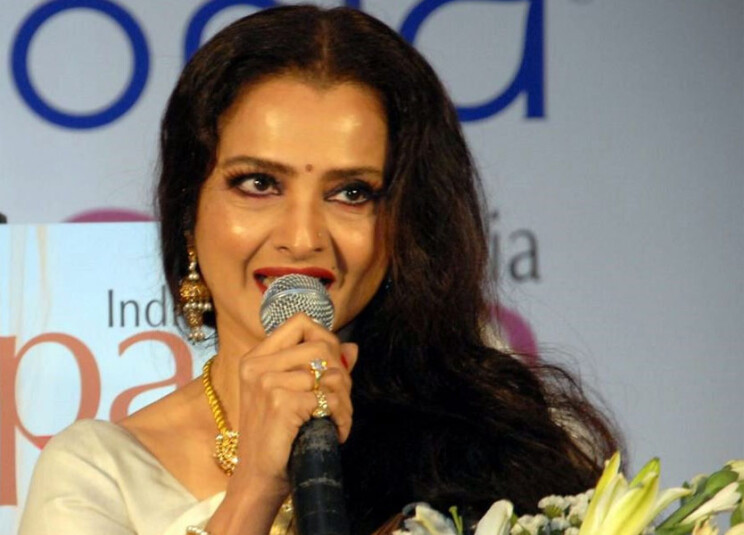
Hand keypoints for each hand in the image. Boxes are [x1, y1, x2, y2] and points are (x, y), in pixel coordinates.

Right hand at [229, 313, 356, 498]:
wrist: (258, 477)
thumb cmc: (277, 436)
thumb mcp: (293, 395)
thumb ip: (321, 368)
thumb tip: (352, 348)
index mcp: (257, 357)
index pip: (300, 322)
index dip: (325, 338)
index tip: (332, 365)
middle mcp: (257, 365)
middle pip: (321, 346)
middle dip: (342, 374)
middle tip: (341, 400)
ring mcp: (266, 382)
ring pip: (329, 375)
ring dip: (345, 402)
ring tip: (338, 420)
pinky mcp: (280, 402)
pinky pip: (328, 400)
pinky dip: (341, 418)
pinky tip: (335, 431)